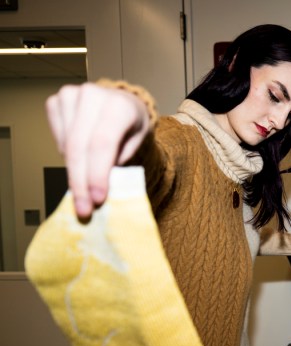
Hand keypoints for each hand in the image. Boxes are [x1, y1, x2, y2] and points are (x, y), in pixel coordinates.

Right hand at [46, 82, 149, 217]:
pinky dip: (67, 155)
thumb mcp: (138, 142)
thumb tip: (99, 188)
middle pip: (79, 147)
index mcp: (118, 105)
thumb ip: (120, 161)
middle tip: (83, 208)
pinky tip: (81, 156)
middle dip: (80, 182)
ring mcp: (70, 95)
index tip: (96, 199)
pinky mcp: (56, 100)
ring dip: (75, 171)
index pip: (102, 144)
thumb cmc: (131, 124)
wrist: (122, 101)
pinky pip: (58, 138)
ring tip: (87, 181)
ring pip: (66, 145)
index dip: (96, 174)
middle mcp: (92, 95)